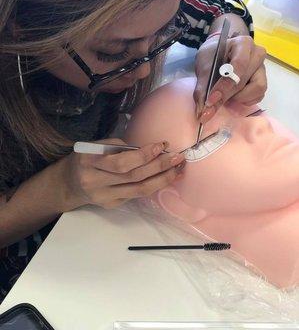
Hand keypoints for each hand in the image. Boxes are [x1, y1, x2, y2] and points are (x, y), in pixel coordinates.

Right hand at [59, 139, 185, 209]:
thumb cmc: (87, 159)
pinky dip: (154, 185)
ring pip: (139, 190)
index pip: (121, 162)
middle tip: (178, 157)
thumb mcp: (96, 146)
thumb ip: (119, 146)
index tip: (162, 145)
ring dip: (162, 179)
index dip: (144, 155)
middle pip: (134, 177)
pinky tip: (166, 177)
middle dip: (159, 166)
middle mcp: (96, 182)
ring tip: (178, 168)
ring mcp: (105, 197)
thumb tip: (151, 149)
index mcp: (90, 162)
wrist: (69, 184)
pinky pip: (137, 195)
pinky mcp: (112, 205)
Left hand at [194, 35, 266, 121]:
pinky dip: (245, 101)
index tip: (210, 100)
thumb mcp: (204, 69)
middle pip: (245, 80)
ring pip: (257, 89)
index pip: (238, 66)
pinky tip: (233, 98)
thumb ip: (203, 89)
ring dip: (239, 98)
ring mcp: (262, 68)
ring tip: (225, 97)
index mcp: (243, 44)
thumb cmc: (212, 58)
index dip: (224, 86)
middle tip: (212, 105)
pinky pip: (258, 96)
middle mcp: (257, 54)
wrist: (218, 55)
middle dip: (227, 95)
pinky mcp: (262, 81)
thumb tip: (202, 113)